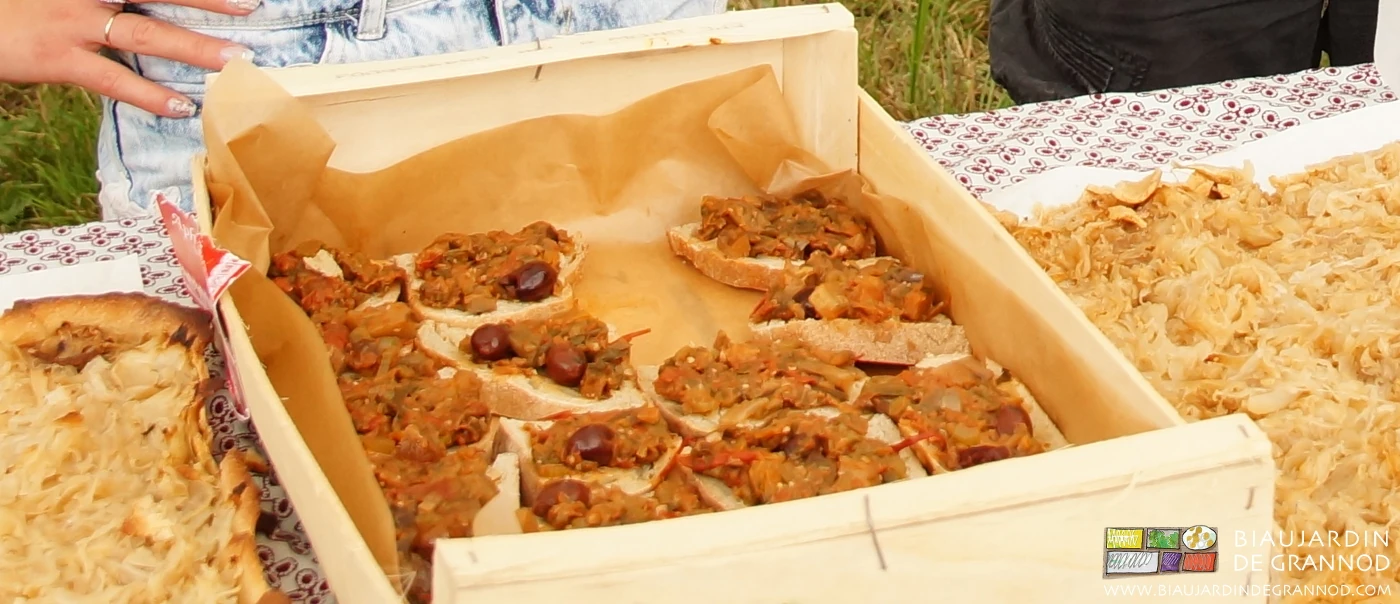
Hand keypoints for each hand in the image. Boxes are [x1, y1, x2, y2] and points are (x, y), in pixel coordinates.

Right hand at [0, 0, 259, 117]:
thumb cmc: (22, 2)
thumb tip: (137, 6)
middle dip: (207, 0)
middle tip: (251, 6)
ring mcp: (74, 22)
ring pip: (146, 34)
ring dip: (194, 47)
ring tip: (235, 59)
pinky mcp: (59, 57)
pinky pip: (113, 79)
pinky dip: (149, 95)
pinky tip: (182, 106)